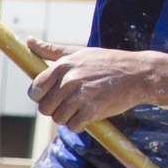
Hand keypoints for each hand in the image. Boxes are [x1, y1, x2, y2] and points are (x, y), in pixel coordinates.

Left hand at [30, 42, 156, 129]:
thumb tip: (28, 40)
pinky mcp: (93, 110)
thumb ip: (51, 50)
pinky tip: (89, 115)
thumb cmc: (107, 63)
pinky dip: (79, 125)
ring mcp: (81, 95)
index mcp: (63, 65)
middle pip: (45, 108)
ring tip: (81, 108)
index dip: (41, 97)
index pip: (35, 90)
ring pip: (58, 119)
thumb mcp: (79, 52)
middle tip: (70, 103)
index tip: (51, 97)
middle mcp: (69, 80)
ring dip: (68, 118)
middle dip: (55, 109)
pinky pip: (73, 126)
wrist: (138, 74)